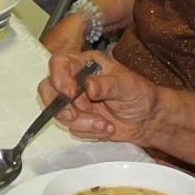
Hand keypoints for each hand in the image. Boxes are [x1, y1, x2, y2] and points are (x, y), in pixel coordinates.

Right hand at [39, 50, 160, 144]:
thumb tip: (88, 86)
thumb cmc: (139, 94)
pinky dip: (88, 132)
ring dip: (81, 123)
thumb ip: (107, 84)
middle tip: (74, 116)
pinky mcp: (78, 120)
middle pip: (48, 89)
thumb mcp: (127, 85)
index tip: (69, 93)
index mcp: (84, 64)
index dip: (58, 77)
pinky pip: (72, 128)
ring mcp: (75, 102)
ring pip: (59, 113)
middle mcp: (75, 81)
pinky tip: (107, 129)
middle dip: (59, 106)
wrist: (147, 120)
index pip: (59, 63)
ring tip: (105, 125)